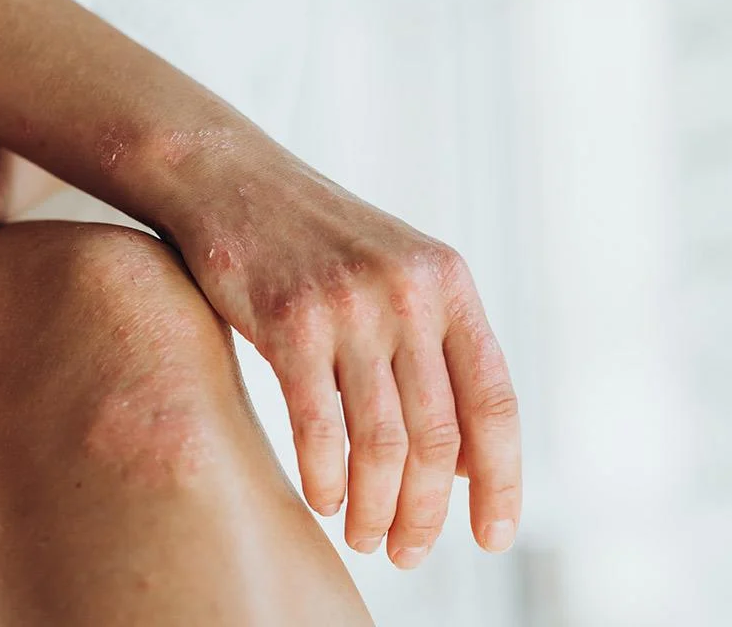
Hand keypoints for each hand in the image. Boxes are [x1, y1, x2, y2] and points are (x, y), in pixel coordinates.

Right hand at [174, 152, 520, 568]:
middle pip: (440, 435)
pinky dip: (325, 478)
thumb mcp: (395, 276)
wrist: (230, 178)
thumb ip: (436, 355)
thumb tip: (466, 465)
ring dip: (377, 508)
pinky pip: (319, 427)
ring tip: (367, 539)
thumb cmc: (313, 241)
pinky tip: (323, 501)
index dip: (501, 479)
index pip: (495, 401)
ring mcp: (350, 306)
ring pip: (382, 441)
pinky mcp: (289, 321)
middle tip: (408, 553)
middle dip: (427, 512)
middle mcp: (410, 294)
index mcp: (449, 283)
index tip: (491, 535)